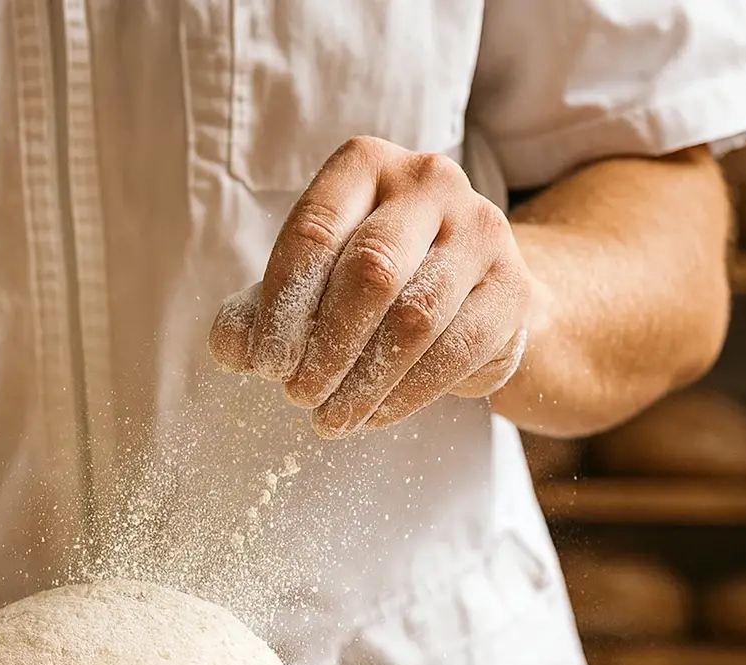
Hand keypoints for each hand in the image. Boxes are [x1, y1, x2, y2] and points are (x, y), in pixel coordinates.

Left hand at [209, 136, 531, 437]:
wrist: (469, 293)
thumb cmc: (370, 282)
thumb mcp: (308, 285)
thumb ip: (258, 311)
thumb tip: (232, 346)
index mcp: (365, 165)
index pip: (314, 231)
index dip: (282, 306)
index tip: (264, 364)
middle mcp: (429, 181)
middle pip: (370, 272)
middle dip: (325, 347)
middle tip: (296, 395)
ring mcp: (481, 229)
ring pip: (415, 317)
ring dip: (363, 380)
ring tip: (329, 417)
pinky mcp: (513, 286)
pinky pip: (455, 350)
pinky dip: (404, 395)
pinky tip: (371, 416)